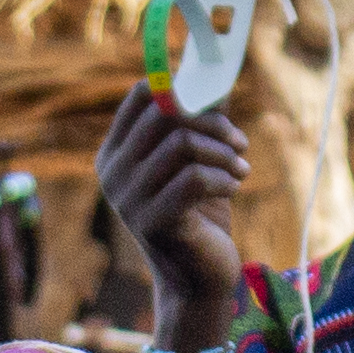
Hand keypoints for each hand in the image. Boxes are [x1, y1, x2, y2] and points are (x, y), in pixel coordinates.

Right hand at [94, 84, 254, 352]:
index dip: (185, 91)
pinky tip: (232, 189)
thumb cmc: (200, 216)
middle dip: (213, 123)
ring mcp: (127, 198)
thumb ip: (200, 120)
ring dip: (224, 154)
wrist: (199, 279)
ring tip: (240, 171)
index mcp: (116, 152)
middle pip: (166, 114)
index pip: (143, 95)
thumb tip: (218, 73)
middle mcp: (112, 172)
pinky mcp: (151, 222)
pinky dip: (223, 179)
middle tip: (239, 144)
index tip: (217, 110)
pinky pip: (194, 178)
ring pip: (183, 144)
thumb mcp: (197, 162)